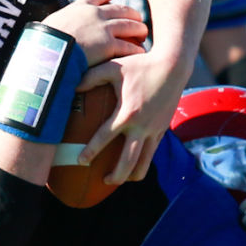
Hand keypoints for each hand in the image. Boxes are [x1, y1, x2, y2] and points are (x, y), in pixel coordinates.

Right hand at [39, 0, 147, 67]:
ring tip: (143, 34)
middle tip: (137, 19)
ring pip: (129, 25)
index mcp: (80, 7)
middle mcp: (95, 14)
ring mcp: (104, 29)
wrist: (49, 52)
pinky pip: (129, 46)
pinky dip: (136, 49)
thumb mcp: (49, 25)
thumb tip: (47, 30)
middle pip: (121, 9)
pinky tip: (140, 53)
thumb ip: (57, 24)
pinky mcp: (110, 46)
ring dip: (139, 29)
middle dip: (131, 14)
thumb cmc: (44, 42)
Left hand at [77, 48, 191, 183]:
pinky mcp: (162, 130)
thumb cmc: (140, 64)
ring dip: (131, 175)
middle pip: (128, 161)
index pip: (105, 137)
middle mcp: (142, 126)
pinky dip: (142, 162)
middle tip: (102, 180)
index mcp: (127, 113)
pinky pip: (151, 153)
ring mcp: (154, 130)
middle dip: (115, 176)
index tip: (80, 161)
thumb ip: (91, 76)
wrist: (174, 66)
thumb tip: (72, 86)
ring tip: (118, 179)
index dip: (91, 151)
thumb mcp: (113, 67)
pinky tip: (131, 165)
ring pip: (144, 163)